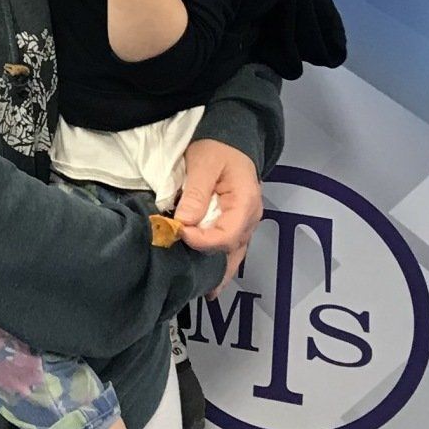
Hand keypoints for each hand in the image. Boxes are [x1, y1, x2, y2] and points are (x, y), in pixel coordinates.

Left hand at [175, 139, 263, 286]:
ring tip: (198, 291)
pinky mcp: (235, 224)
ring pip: (232, 255)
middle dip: (210, 268)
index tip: (178, 233)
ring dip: (215, 272)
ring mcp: (244, 224)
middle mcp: (250, 219)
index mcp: (246, 204)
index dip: (202, 241)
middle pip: (231, 252)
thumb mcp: (204, 163)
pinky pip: (228, 249)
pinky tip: (207, 282)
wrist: (231, 137)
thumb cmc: (217, 148)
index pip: (226, 235)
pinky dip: (218, 263)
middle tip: (186, 283)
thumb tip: (184, 223)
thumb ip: (196, 194)